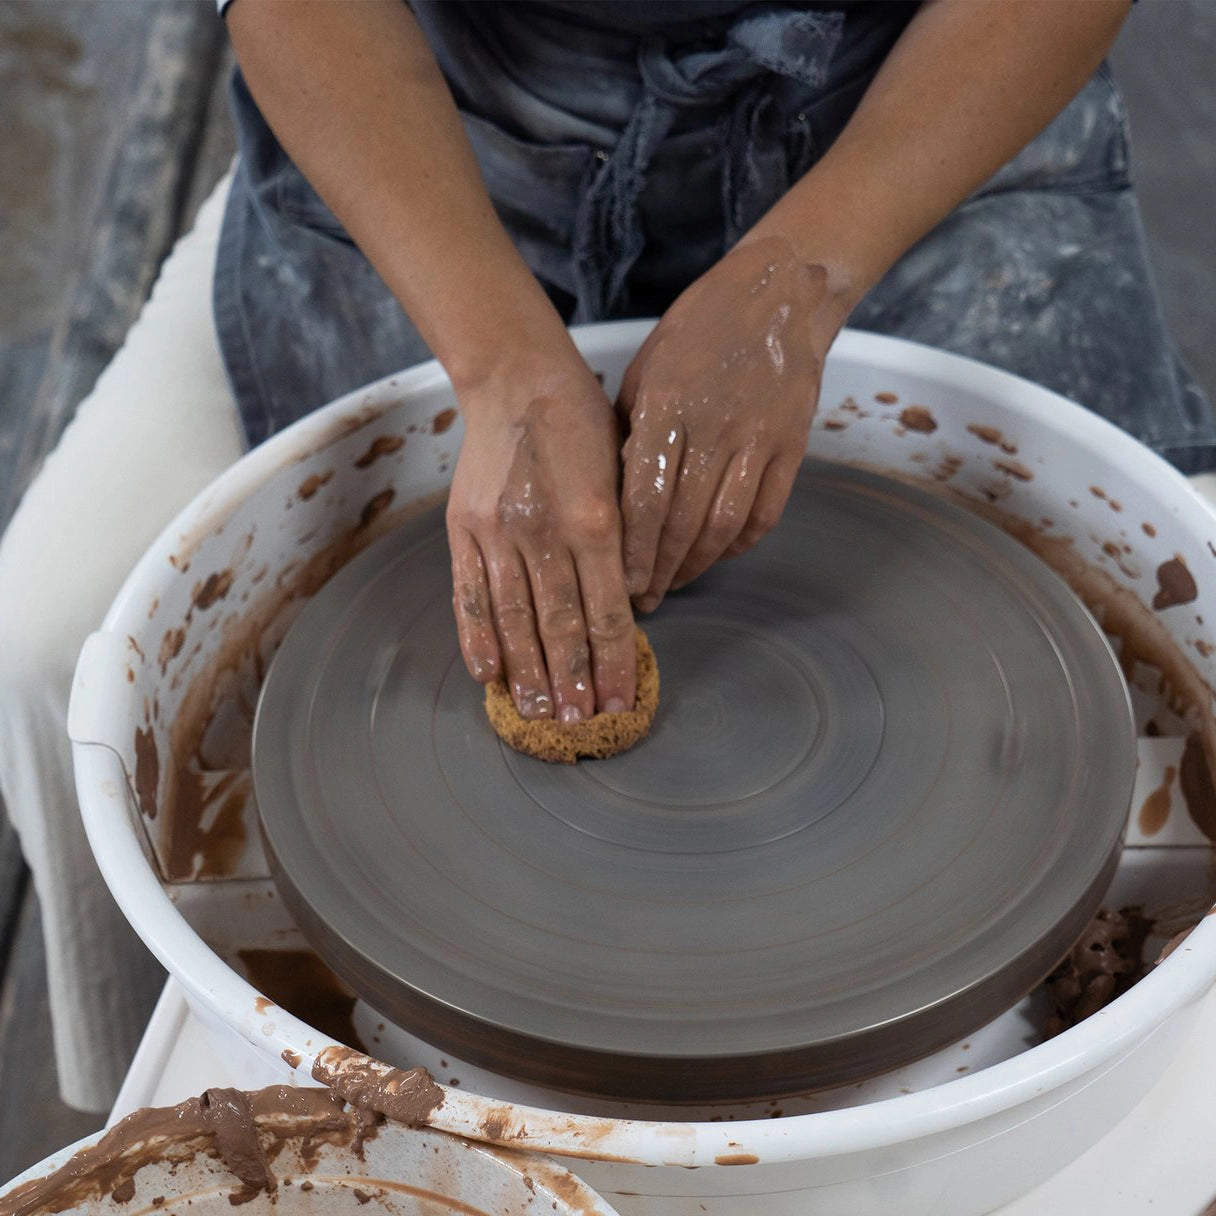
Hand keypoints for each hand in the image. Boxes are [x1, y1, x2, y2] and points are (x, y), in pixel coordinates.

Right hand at [446, 355, 635, 720]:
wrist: (518, 378)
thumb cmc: (583, 425)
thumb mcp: (623, 473)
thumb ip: (623, 541)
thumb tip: (624, 610)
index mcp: (596, 518)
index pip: (607, 611)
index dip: (612, 664)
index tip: (617, 704)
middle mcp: (545, 530)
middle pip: (560, 624)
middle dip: (571, 682)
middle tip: (577, 726)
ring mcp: (498, 531)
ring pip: (514, 617)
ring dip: (526, 671)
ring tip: (536, 714)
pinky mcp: (464, 527)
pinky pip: (470, 593)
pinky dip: (477, 637)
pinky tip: (487, 673)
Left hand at [617, 236, 839, 612]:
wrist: (779, 296)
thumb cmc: (698, 330)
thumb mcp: (646, 371)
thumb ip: (630, 433)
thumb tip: (611, 498)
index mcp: (667, 407)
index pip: (645, 500)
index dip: (633, 551)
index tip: (620, 583)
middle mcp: (714, 427)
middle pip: (682, 523)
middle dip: (659, 570)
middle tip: (644, 599)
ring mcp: (758, 439)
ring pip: (724, 526)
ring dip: (697, 565)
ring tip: (675, 583)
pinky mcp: (791, 447)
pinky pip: (765, 512)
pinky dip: (740, 543)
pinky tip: (719, 555)